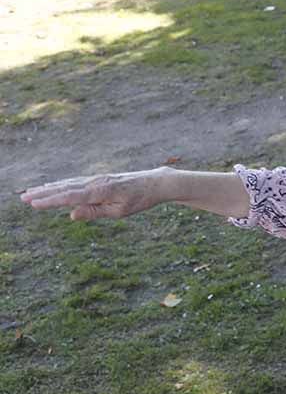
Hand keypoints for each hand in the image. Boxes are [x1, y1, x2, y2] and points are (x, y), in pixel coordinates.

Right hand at [21, 168, 170, 220]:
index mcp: (100, 191)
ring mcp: (97, 179)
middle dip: (42, 193)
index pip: (69, 197)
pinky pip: (76, 182)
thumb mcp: (120, 212)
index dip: (50, 201)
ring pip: (68, 183)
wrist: (155, 183)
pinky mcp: (100, 179)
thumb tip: (72, 214)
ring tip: (30, 191)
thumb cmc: (140, 200)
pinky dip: (61, 184)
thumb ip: (95, 213)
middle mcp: (96, 182)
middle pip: (64, 188)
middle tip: (21, 197)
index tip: (32, 203)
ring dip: (48, 187)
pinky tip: (52, 187)